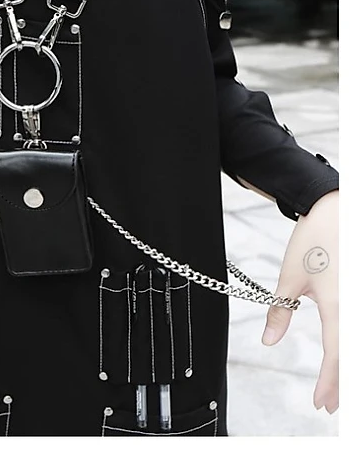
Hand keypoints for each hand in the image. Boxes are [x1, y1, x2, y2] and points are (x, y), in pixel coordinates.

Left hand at [263, 190, 337, 412]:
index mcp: (339, 307)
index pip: (336, 356)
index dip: (329, 383)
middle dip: (344, 384)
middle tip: (333, 405)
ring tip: (339, 387)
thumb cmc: (312, 241)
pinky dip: (351, 346)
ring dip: (350, 367)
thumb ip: (281, 311)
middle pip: (353, 356)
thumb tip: (268, 341)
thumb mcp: (290, 278)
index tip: (322, 404)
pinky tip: (344, 355)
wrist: (335, 209)